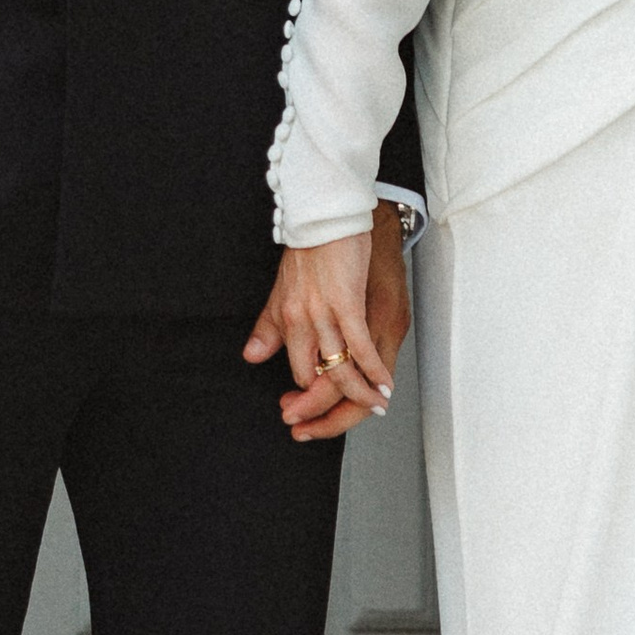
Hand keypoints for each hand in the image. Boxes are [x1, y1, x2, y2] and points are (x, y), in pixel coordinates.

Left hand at [243, 204, 410, 441]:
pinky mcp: (349, 303)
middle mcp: (303, 320)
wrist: (326, 212)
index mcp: (287, 318)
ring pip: (340, 371)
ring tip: (375, 406)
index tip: (311, 413)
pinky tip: (383, 384)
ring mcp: (326, 313)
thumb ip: (269, 327)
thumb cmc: (309, 247)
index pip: (299, 373)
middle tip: (342, 421)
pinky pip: (361, 348)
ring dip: (359, 395)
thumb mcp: (281, 288)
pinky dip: (373, 371)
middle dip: (331, 407)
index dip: (307, 398)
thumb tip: (251, 357)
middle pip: (316, 380)